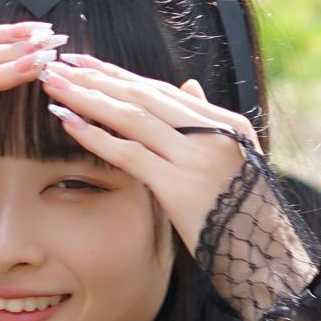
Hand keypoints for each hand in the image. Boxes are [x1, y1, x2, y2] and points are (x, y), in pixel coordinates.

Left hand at [36, 51, 262, 253]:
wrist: (266, 260)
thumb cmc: (243, 213)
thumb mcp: (232, 159)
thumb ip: (206, 121)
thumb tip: (188, 84)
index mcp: (226, 122)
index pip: (161, 89)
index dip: (117, 73)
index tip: (82, 60)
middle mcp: (213, 134)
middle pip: (143, 95)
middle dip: (95, 77)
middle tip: (56, 65)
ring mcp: (197, 158)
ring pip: (132, 117)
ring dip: (87, 98)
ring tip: (53, 87)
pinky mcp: (180, 187)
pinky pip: (130, 154)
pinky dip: (95, 135)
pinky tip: (68, 122)